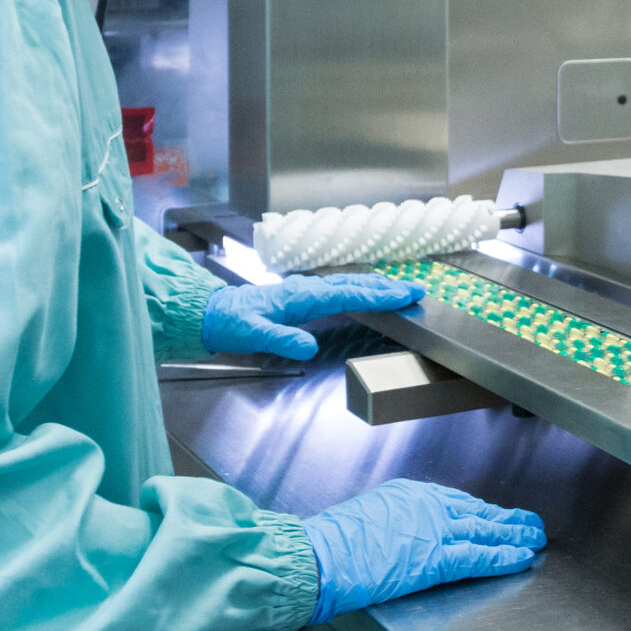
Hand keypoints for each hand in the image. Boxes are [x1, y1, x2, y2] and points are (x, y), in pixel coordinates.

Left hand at [201, 272, 424, 358]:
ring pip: (349, 284)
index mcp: (301, 296)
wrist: (214, 313)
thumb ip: (279, 339)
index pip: (348, 294)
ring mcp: (305, 290)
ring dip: (377, 286)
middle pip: (355, 284)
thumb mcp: (251, 334)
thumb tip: (306, 346)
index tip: (403, 296)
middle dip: (387, 287)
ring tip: (401, 289)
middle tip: (416, 289)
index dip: (377, 296)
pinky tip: (367, 292)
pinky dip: (360, 289)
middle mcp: (307, 288)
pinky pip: (339, 289)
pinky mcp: (303, 296)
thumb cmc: (231, 323)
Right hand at [300, 480, 544, 621]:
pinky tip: (521, 557)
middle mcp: (427, 506)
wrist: (321, 556)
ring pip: (485, 530)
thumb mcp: (366, 518)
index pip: (454, 501)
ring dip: (514, 534)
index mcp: (409, 494)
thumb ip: (393, 524)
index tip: (494, 514)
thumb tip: (399, 537)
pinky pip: (478, 556)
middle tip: (529, 522)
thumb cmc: (333, 543)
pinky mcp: (436, 558)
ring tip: (535, 537)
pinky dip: (503, 556)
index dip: (479, 511)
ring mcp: (433, 530)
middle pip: (476, 511)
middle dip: (506, 518)